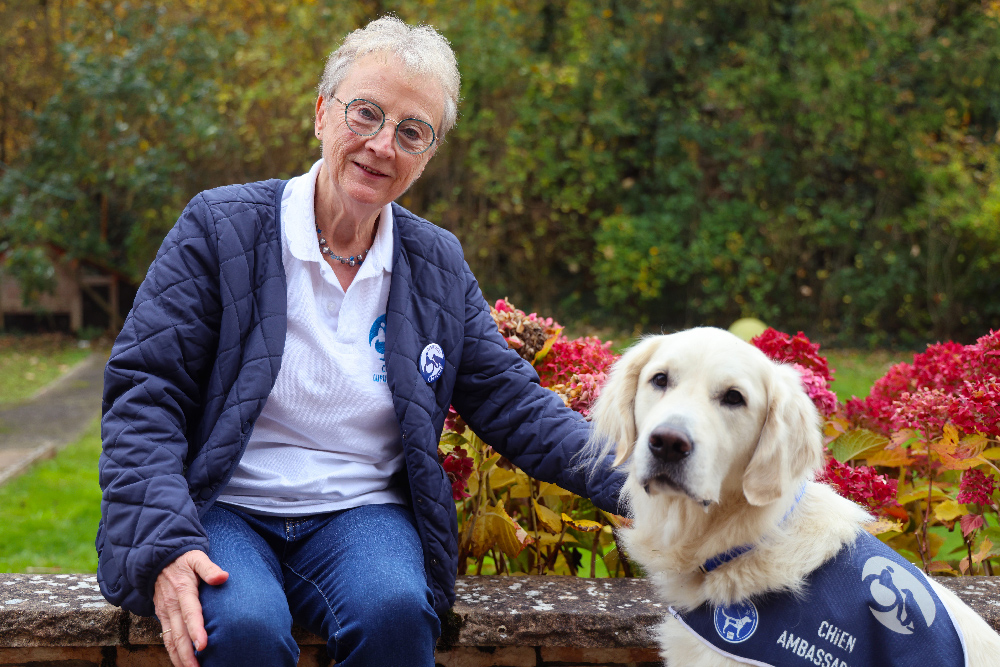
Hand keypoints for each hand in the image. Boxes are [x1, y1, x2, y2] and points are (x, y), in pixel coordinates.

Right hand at [153, 551, 228, 666]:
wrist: (158, 558)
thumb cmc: (183, 559)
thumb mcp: (197, 557)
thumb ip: (209, 568)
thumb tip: (223, 577)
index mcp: (183, 590)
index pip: (191, 613)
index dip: (196, 630)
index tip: (204, 645)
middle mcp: (171, 605)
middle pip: (178, 634)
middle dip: (187, 654)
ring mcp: (165, 612)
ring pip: (170, 640)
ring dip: (179, 657)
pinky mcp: (161, 616)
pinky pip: (165, 637)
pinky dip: (172, 652)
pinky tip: (181, 661)